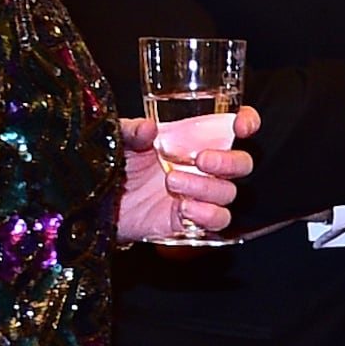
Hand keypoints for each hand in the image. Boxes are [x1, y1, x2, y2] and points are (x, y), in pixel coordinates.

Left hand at [118, 101, 260, 246]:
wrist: (98, 201)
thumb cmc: (115, 164)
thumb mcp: (118, 138)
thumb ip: (131, 130)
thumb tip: (148, 128)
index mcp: (191, 140)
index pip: (231, 128)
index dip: (246, 123)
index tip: (241, 125)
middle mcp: (201, 168)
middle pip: (241, 164)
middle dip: (228, 162)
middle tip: (201, 160)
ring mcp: (198, 195)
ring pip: (228, 194)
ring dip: (206, 188)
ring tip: (172, 182)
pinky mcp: (189, 221)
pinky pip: (216, 221)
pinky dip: (205, 214)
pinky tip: (183, 208)